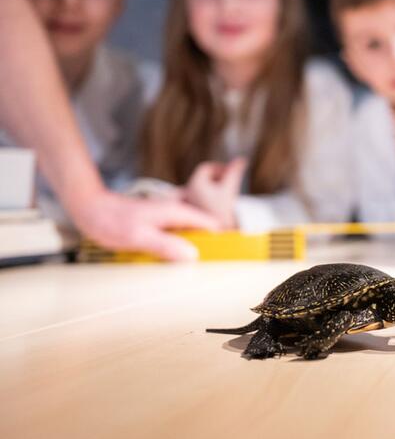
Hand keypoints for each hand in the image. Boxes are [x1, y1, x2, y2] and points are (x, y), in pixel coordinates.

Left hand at [70, 189, 219, 260]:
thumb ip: (166, 245)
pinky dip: (179, 246)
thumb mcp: (139, 237)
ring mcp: (167, 217)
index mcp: (176, 212)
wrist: (90, 209)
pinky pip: (177, 235)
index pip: (210, 223)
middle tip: (207, 263)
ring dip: (192, 247)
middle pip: (203, 228)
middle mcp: (175, 212)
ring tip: (190, 263)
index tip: (225, 254)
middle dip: (208, 244)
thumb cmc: (112, 221)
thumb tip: (192, 256)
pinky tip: (171, 257)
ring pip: (190, 233)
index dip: (220, 238)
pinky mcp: (159, 224)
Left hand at [182, 158, 245, 228]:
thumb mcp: (230, 188)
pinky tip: (220, 207)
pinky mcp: (192, 214)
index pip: (206, 168)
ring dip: (214, 189)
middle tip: (230, 183)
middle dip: (218, 178)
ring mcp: (189, 204)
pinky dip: (210, 199)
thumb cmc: (222, 212)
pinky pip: (200, 201)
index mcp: (195, 183)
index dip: (220, 167)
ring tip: (227, 196)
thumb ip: (235, 171)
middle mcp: (188, 192)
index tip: (232, 172)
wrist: (216, 236)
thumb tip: (242, 159)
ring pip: (201, 190)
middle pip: (203, 178)